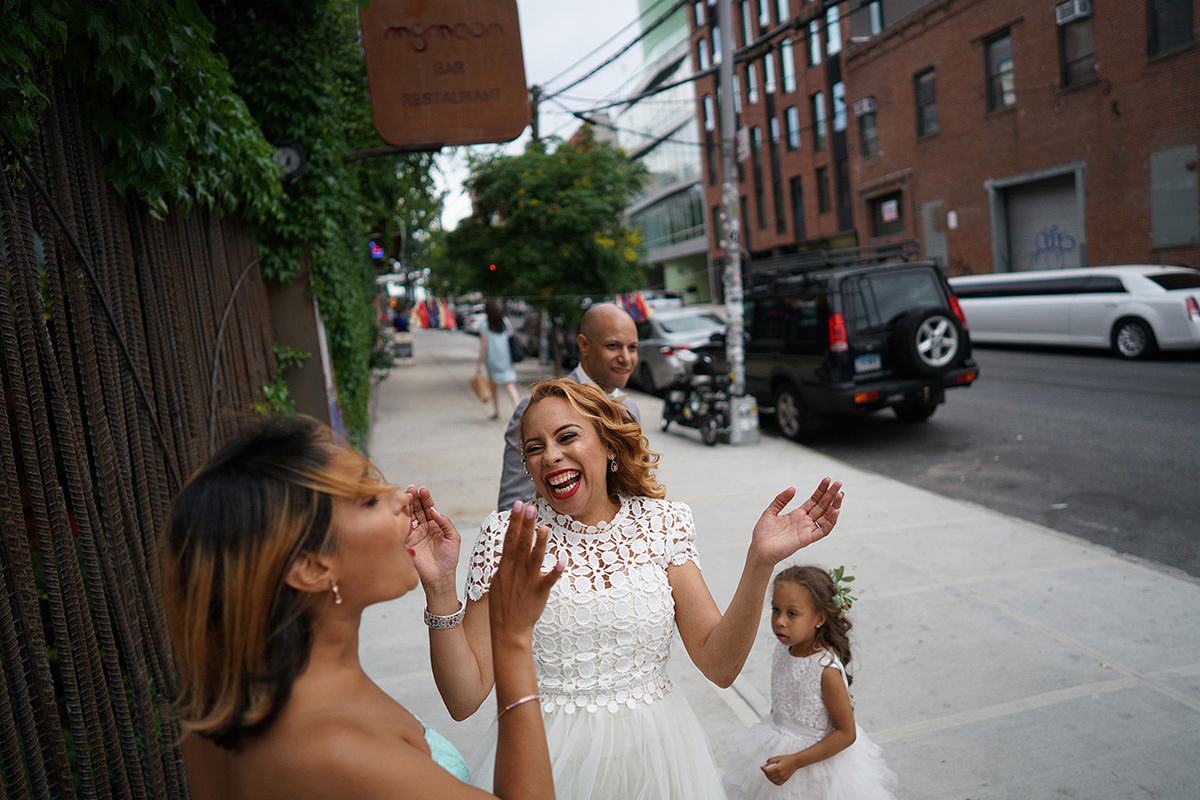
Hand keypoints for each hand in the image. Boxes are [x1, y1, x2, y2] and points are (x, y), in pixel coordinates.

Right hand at [405, 486, 460, 589]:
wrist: (440, 577)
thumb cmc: (449, 559)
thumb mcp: (453, 538)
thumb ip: (445, 523)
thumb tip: (434, 510)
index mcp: (435, 525)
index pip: (429, 508)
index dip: (426, 498)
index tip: (423, 489)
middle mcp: (423, 527)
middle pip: (417, 509)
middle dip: (414, 498)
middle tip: (412, 489)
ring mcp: (414, 534)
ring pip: (409, 516)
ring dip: (407, 505)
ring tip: (406, 494)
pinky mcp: (407, 542)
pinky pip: (403, 528)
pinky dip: (402, 518)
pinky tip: (402, 509)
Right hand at [489, 502, 562, 638]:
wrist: (507, 629)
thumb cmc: (503, 603)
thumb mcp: (500, 578)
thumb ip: (507, 560)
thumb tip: (511, 542)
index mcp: (505, 566)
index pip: (509, 539)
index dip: (514, 521)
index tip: (518, 504)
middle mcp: (516, 571)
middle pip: (521, 544)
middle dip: (525, 525)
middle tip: (529, 507)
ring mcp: (527, 582)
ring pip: (534, 560)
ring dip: (539, 544)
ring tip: (544, 528)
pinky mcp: (538, 594)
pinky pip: (548, 582)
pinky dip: (554, 573)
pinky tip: (562, 563)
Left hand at [748, 477, 842, 566]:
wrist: (759, 549)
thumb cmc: (763, 533)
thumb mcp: (770, 511)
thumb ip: (781, 500)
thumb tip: (793, 488)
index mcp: (797, 515)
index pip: (814, 500)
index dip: (821, 490)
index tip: (828, 479)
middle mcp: (804, 522)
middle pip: (822, 506)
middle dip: (831, 495)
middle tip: (839, 483)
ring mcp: (807, 530)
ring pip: (826, 517)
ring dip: (835, 506)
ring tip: (840, 494)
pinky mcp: (807, 539)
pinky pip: (823, 530)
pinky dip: (831, 521)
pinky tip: (836, 511)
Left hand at [761, 754, 798, 784]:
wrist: (796, 762)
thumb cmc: (786, 758)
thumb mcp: (778, 757)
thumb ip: (770, 760)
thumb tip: (764, 764)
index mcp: (779, 767)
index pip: (768, 771)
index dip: (763, 769)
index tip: (761, 767)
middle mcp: (781, 774)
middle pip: (769, 776)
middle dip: (765, 773)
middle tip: (765, 769)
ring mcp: (783, 777)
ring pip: (772, 780)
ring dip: (768, 777)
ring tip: (768, 772)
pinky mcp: (785, 780)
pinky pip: (777, 783)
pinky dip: (773, 781)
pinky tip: (772, 777)